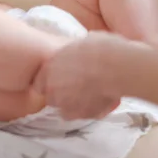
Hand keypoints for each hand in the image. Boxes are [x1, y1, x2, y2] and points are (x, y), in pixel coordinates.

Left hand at [33, 31, 150, 119]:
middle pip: (51, 97)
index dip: (50, 81)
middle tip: (77, 86)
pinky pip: (81, 115)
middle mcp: (53, 88)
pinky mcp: (83, 115)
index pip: (39, 82)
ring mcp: (67, 104)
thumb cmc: (101, 48)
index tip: (60, 78)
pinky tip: (98, 102)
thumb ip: (73, 52)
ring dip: (73, 104)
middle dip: (60, 94)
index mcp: (49, 68)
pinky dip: (87, 111)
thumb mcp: (82, 42)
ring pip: (64, 109)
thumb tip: (79, 50)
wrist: (118, 67)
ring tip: (89, 95)